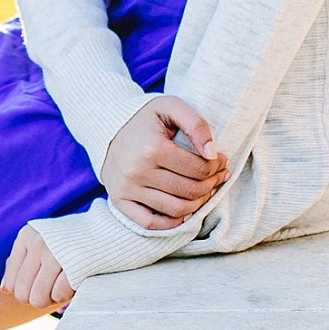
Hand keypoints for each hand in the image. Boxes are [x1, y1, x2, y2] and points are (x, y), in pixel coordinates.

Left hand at [0, 224, 76, 311]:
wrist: (111, 229)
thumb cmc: (74, 241)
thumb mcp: (44, 241)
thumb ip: (22, 262)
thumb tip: (5, 289)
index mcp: (26, 236)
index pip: (11, 283)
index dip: (26, 291)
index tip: (42, 284)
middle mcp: (37, 243)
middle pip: (23, 294)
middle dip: (38, 298)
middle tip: (53, 289)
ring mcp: (54, 254)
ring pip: (38, 298)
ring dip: (51, 299)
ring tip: (62, 287)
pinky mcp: (73, 265)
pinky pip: (59, 295)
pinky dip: (66, 296)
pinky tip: (73, 284)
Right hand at [102, 95, 228, 230]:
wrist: (108, 128)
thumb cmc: (146, 119)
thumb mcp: (171, 106)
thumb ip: (196, 124)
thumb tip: (212, 153)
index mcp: (151, 148)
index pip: (199, 169)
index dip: (217, 166)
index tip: (220, 159)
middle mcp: (137, 172)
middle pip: (190, 190)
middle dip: (211, 184)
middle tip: (218, 175)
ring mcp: (127, 190)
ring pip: (176, 209)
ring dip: (199, 202)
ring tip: (206, 189)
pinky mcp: (119, 202)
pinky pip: (151, 223)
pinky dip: (174, 222)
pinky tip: (187, 209)